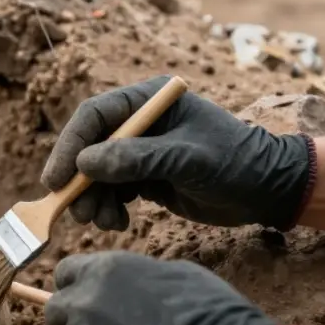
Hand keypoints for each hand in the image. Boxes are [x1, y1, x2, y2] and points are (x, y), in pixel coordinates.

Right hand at [40, 75, 317, 229]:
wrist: (267, 191)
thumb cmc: (235, 162)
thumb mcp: (187, 158)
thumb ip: (137, 159)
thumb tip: (85, 164)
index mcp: (150, 101)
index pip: (96, 115)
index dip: (71, 145)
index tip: (57, 179)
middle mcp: (141, 123)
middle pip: (90, 146)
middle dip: (79, 180)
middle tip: (77, 211)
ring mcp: (142, 151)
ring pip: (98, 174)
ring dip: (93, 199)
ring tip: (105, 222)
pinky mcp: (146, 177)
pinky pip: (113, 191)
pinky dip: (109, 208)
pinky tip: (120, 223)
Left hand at [44, 250, 304, 324]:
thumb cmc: (209, 311)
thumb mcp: (173, 274)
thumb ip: (135, 277)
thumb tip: (128, 285)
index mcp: (103, 270)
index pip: (64, 274)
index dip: (77, 287)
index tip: (90, 299)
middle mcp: (83, 303)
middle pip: (54, 312)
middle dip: (72, 321)